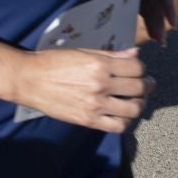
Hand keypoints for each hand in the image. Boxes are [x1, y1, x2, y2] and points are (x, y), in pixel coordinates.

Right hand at [11, 46, 151, 133]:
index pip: (136, 66)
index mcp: (99, 64)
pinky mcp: (89, 120)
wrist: (29, 79)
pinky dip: (125, 121)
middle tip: (146, 85)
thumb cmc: (53, 62)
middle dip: (147, 85)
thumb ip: (110, 55)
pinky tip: (122, 115)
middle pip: (139, 88)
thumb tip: (134, 53)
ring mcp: (95, 105)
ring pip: (133, 109)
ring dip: (139, 104)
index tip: (139, 70)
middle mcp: (100, 84)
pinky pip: (118, 126)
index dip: (141, 68)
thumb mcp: (82, 52)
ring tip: (136, 101)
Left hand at [140, 0, 177, 47]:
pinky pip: (142, 13)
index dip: (170, 9)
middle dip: (161, 24)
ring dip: (155, 27)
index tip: (174, 23)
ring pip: (151, 13)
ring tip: (158, 41)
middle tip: (161, 41)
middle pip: (158, 8)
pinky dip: (146, 23)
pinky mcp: (133, 0)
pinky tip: (149, 35)